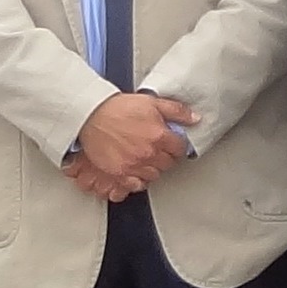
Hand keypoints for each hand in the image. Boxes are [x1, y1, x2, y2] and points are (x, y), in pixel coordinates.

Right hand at [69, 92, 194, 200]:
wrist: (91, 115)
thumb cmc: (118, 108)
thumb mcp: (152, 102)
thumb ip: (177, 111)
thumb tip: (195, 118)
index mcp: (159, 136)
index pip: (180, 149)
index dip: (176, 145)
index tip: (171, 143)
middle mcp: (149, 153)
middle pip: (168, 163)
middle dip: (166, 156)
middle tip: (158, 149)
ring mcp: (134, 165)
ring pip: (155, 175)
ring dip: (153, 167)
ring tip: (146, 158)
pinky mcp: (120, 173)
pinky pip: (137, 185)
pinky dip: (140, 179)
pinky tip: (137, 170)